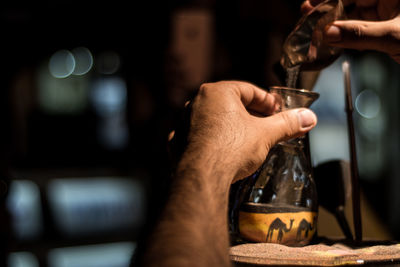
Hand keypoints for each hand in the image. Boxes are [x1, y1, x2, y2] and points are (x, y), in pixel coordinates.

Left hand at [139, 81, 316, 266]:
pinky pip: (200, 136)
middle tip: (267, 127)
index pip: (248, 90)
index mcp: (217, 92)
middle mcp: (197, 102)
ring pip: (215, 120)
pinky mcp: (179, 141)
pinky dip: (214, 140)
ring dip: (232, 127)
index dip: (267, 102)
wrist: (202, 177)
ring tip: (248, 141)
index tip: (278, 112)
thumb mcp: (265, 134)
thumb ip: (287, 123)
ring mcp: (185, 122)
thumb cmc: (232, 148)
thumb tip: (309, 117)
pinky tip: (224, 151)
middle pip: (231, 104)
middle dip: (251, 115)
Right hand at [301, 0, 399, 62]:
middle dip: (329, 11)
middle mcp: (389, 2)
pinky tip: (333, 42)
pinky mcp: (386, 33)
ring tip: (316, 32)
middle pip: (351, 2)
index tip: (310, 5)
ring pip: (354, 18)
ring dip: (335, 27)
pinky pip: (361, 32)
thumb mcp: (394, 36)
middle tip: (307, 17)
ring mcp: (388, 17)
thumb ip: (360, 34)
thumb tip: (329, 33)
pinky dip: (346, 38)